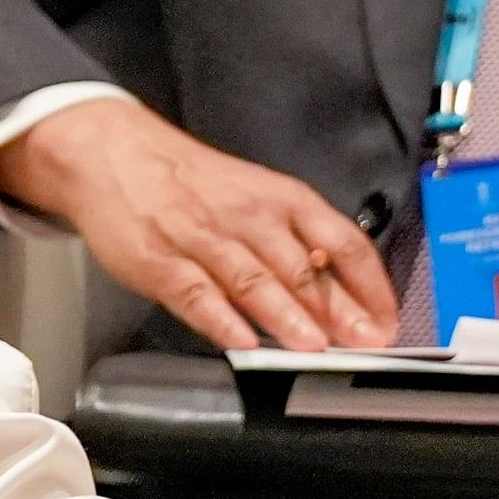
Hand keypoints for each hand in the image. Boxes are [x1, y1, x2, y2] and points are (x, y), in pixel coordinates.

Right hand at [0, 97, 395, 351]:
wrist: (111, 153)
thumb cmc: (191, 182)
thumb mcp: (254, 196)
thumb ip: (296, 242)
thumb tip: (344, 297)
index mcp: (280, 198)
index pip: (341, 240)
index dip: (369, 285)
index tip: (387, 322)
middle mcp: (247, 216)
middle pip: (300, 266)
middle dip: (335, 309)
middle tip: (362, 344)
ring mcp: (200, 238)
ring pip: (250, 278)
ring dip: (284, 314)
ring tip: (312, 345)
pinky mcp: (157, 260)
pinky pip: (193, 291)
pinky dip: (218, 317)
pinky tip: (239, 340)